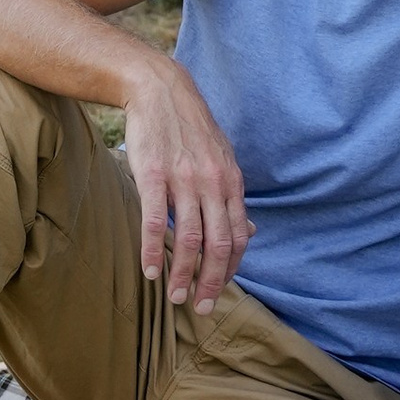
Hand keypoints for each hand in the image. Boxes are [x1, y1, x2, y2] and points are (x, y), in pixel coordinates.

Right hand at [121, 63, 251, 311]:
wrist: (160, 91)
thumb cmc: (190, 129)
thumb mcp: (222, 159)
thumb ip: (233, 198)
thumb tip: (249, 234)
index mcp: (231, 183)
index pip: (237, 238)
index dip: (230, 270)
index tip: (218, 291)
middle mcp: (212, 183)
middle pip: (218, 245)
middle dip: (212, 283)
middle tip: (202, 308)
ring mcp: (183, 179)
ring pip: (189, 239)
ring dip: (183, 275)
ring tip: (176, 297)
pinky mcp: (154, 175)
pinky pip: (156, 222)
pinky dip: (154, 251)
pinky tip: (150, 270)